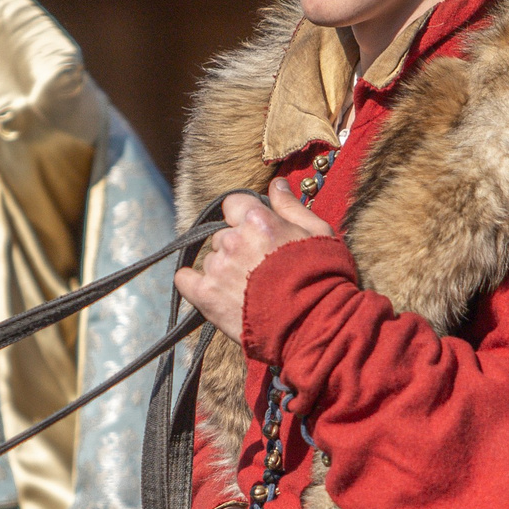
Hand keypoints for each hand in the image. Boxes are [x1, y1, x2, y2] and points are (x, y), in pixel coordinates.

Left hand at [172, 179, 333, 342]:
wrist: (315, 325)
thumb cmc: (323, 277)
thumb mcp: (318, 232)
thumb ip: (291, 206)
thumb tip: (276, 183)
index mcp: (257, 219)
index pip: (232, 204)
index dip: (243, 217)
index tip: (256, 233)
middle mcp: (233, 239)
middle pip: (222, 235)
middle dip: (237, 247)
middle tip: (260, 268)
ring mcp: (218, 268)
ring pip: (211, 259)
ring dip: (223, 269)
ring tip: (249, 289)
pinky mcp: (207, 296)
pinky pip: (185, 280)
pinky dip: (194, 283)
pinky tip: (211, 291)